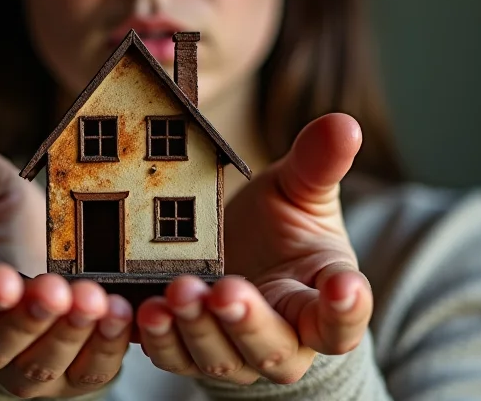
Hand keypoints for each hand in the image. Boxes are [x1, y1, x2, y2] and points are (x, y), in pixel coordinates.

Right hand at [0, 110, 132, 396]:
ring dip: (68, 338)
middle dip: (26, 321)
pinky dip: (104, 352)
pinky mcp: (67, 372)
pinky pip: (84, 374)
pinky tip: (125, 316)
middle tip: (58, 289)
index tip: (1, 279)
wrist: (27, 258)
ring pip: (38, 369)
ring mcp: (22, 362)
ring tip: (98, 302)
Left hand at [136, 113, 370, 384]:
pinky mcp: (186, 348)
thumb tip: (346, 124)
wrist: (244, 261)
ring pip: (217, 356)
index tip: (345, 286)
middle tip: (226, 291)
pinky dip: (152, 339)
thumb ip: (318, 165)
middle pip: (272, 347)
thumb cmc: (283, 230)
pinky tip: (135, 310)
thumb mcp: (300, 192)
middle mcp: (280, 338)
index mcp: (317, 300)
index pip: (342, 317)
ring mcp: (231, 351)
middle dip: (248, 322)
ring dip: (193, 329)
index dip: (346, 307)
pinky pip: (169, 354)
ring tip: (175, 292)